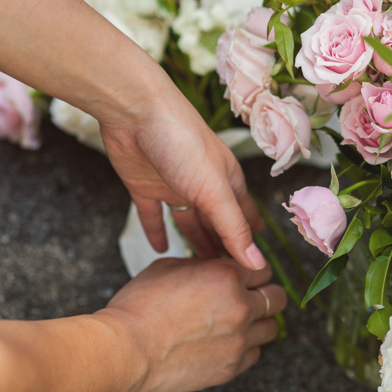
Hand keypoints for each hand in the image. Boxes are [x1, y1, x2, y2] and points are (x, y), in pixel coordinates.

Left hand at [99, 102, 265, 269]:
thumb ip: (233, 228)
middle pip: (216, 224)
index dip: (248, 245)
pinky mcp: (144, 186)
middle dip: (222, 248)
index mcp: (227, 182)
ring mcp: (173, 186)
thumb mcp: (213, 190)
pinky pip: (152, 216)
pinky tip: (160, 250)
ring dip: (194, 243)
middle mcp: (203, 186)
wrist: (134, 111)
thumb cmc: (182, 142)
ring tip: (197, 272)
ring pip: (188, 222)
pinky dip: (157, 232)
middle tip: (225, 281)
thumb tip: (256, 265)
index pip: (245, 221)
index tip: (252, 276)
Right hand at [102, 258, 285, 391]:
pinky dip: (246, 348)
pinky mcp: (231, 367)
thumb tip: (216, 267)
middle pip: (277, 298)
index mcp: (227, 276)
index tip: (245, 279)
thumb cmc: (140, 306)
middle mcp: (240, 307)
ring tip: (237, 323)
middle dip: (266, 296)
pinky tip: (226, 343)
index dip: (251, 274)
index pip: (262, 269)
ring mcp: (239, 340)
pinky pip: (255, 354)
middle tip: (251, 299)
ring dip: (258, 324)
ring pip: (271, 328)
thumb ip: (203, 265)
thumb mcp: (170, 267)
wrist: (126, 350)